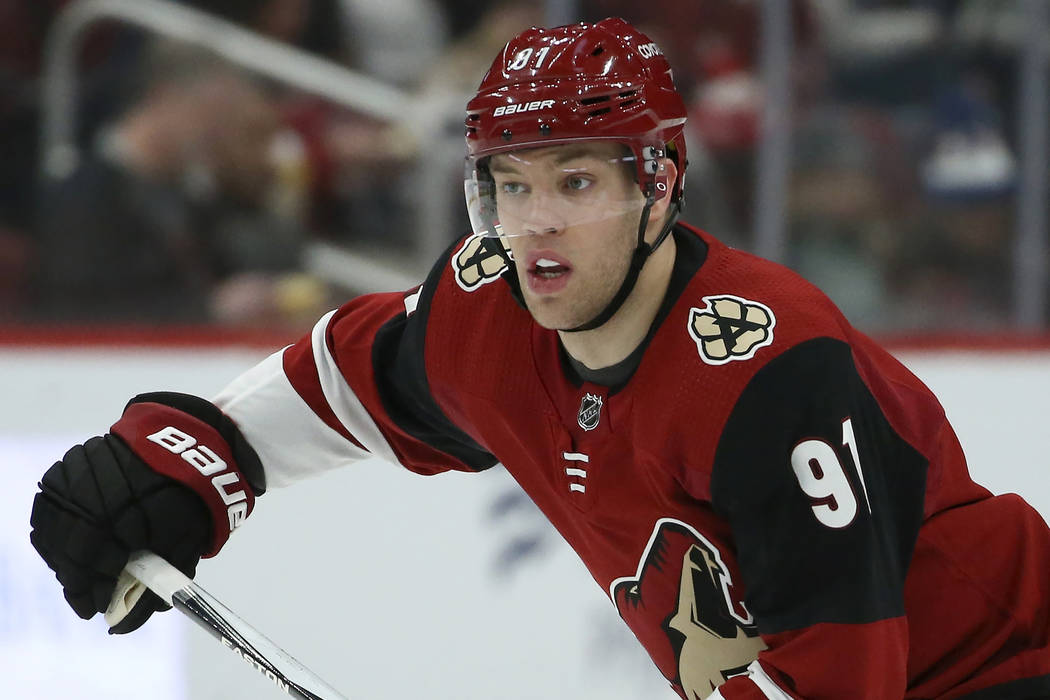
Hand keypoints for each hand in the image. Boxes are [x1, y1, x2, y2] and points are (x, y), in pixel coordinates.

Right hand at [30, 434, 210, 632]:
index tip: (99, 608)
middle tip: (89, 599)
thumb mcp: (184, 545)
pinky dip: (54, 532)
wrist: (183, 444)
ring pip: (53, 532)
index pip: (97, 565)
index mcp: (128, 515)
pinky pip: (47, 509)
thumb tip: (123, 628)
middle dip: (80, 581)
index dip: (96, 591)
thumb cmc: (189, 498)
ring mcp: (76, 480)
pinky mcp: (65, 470)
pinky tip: (69, 545)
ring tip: (81, 576)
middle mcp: (95, 496)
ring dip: (65, 558)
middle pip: (72, 550)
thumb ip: (154, 587)